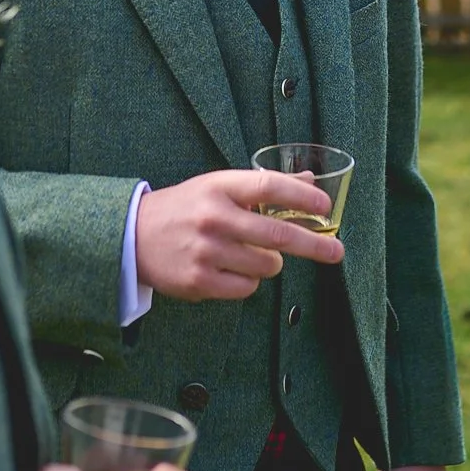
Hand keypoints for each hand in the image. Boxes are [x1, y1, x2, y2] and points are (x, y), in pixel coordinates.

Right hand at [134, 170, 344, 300]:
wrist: (133, 237)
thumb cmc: (185, 209)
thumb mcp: (217, 187)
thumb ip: (262, 187)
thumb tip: (311, 183)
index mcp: (219, 187)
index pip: (269, 187)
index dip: (302, 197)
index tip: (325, 207)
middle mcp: (214, 217)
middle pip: (278, 235)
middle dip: (314, 245)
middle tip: (337, 251)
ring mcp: (206, 251)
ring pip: (266, 266)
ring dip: (269, 263)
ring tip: (249, 253)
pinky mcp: (199, 281)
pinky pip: (247, 287)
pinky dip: (247, 281)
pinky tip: (229, 269)